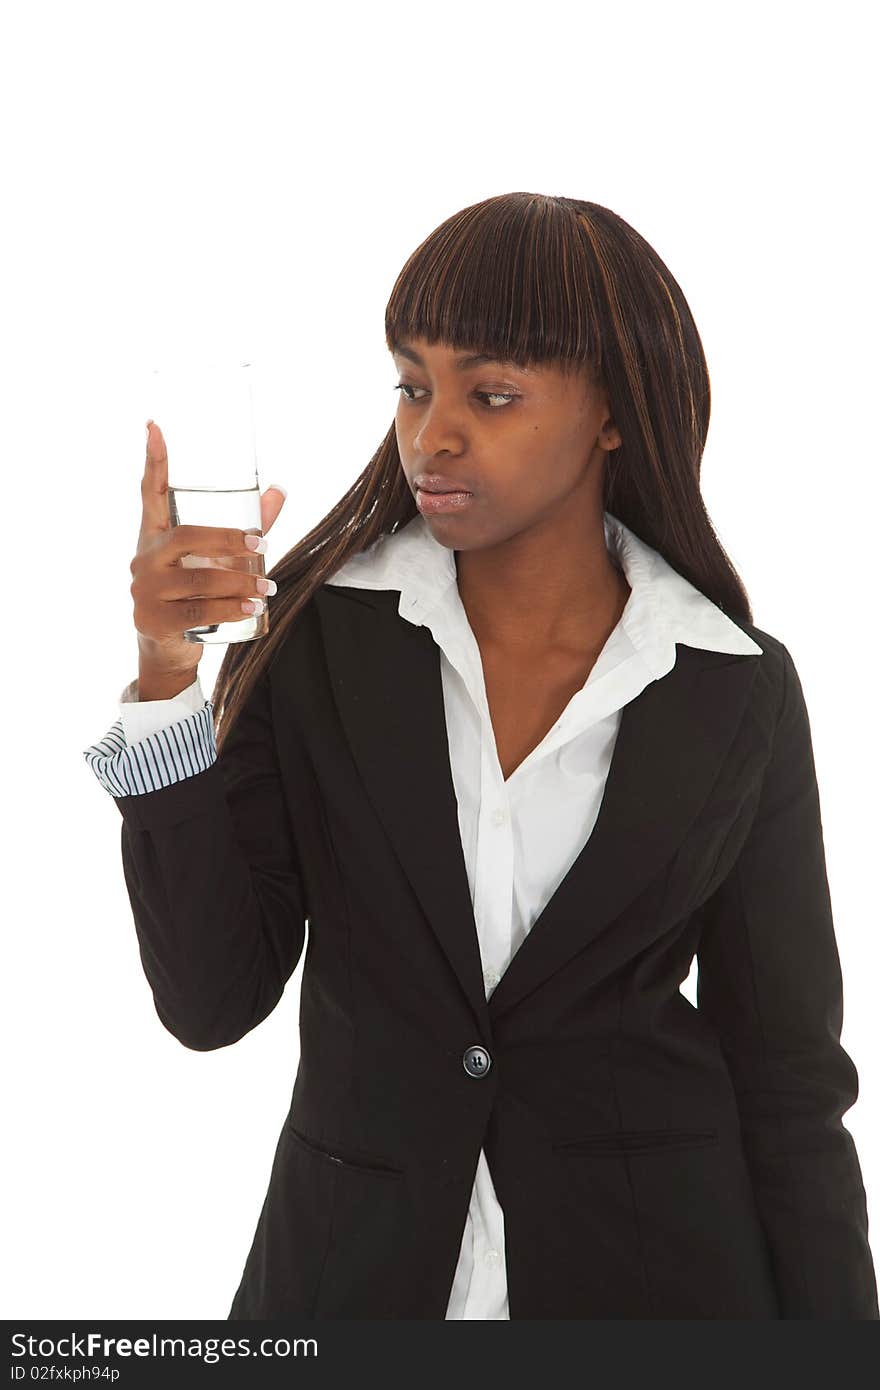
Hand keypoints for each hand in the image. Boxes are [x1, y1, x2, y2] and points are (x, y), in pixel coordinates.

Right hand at [131, 420, 286, 677]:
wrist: (167, 651)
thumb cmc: (194, 597)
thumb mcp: (216, 562)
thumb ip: (244, 531)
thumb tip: (279, 490)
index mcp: (156, 537)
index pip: (151, 492)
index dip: (154, 460)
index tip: (155, 425)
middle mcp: (145, 558)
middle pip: (187, 537)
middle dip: (228, 541)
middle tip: (261, 547)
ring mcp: (145, 590)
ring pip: (197, 579)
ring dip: (238, 583)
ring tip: (267, 587)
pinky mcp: (154, 620)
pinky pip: (198, 611)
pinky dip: (229, 608)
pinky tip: (251, 608)